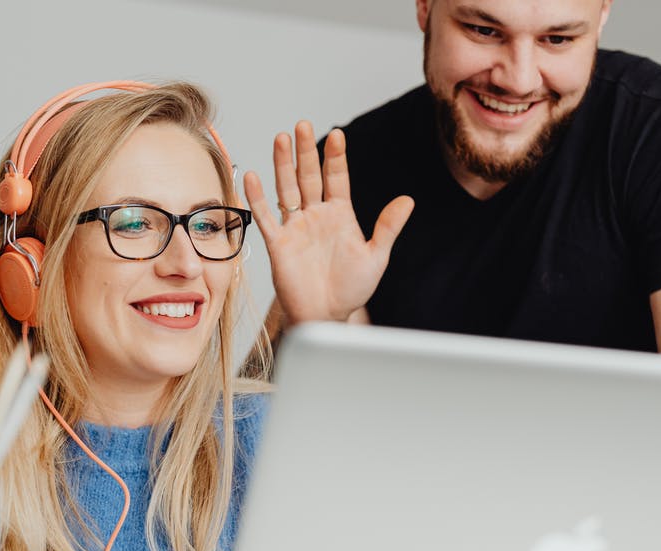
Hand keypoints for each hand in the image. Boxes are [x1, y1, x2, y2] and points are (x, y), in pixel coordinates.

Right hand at [245, 121, 412, 323]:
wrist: (327, 315)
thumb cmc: (351, 288)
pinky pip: (266, 217)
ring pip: (287, 188)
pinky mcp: (278, 243)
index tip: (337, 135)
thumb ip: (387, 227)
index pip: (337, 178)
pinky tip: (253, 176)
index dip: (336, 157)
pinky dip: (258, 198)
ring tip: (282, 138)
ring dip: (283, 165)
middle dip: (306, 151)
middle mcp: (316, 215)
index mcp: (340, 214)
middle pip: (309, 176)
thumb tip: (407, 200)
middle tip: (303, 125)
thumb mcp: (375, 256)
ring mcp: (296, 227)